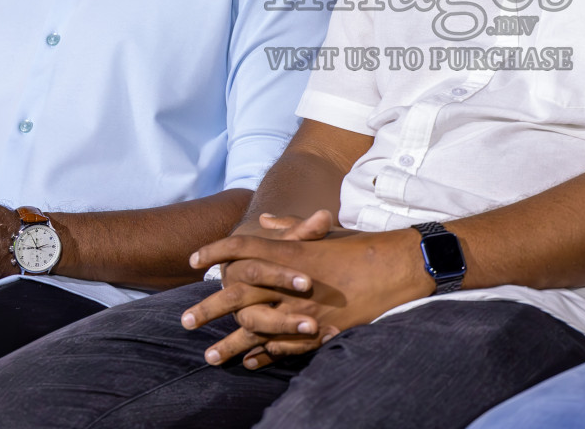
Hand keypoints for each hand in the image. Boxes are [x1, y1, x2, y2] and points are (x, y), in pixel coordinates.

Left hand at [181, 223, 433, 368]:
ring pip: (259, 328)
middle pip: (241, 293)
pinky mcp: (322, 330)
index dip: (216, 251)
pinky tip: (250, 362)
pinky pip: (287, 346)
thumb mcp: (326, 232)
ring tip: (209, 356)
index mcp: (292, 252)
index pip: (244, 247)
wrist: (399, 265)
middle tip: (185, 321)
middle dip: (211, 308)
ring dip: (232, 344)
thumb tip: (260, 221)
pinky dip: (266, 354)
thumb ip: (290, 228)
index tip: (194, 260)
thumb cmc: (361, 246)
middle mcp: (293, 280)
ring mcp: (306, 308)